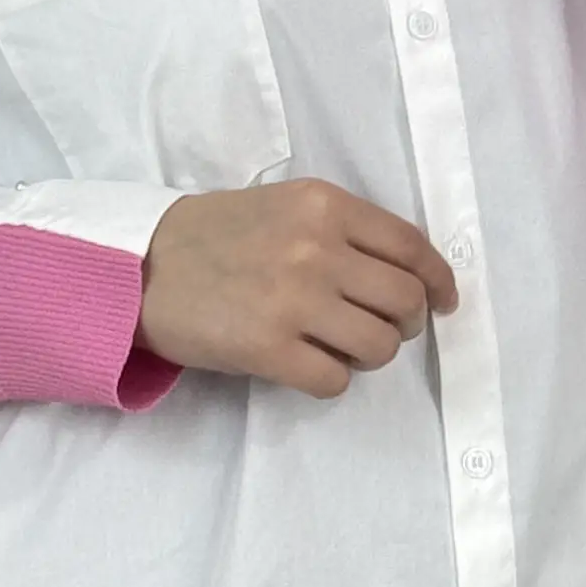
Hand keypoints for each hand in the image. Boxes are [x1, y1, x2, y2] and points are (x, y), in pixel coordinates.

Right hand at [138, 181, 457, 398]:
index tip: (443, 302)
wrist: (142, 267)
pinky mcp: (268, 349)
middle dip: (407, 323)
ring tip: (342, 348)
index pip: (412, 248)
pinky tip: (307, 366)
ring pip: (379, 346)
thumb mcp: (285, 206)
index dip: (438, 281)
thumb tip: (410, 274)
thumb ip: (343, 230)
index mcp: (325, 206)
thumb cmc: (216, 235)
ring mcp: (293, 301)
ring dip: (370, 355)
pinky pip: (336, 380)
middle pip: (405, 301)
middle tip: (386, 329)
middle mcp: (317, 249)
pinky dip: (331, 379)